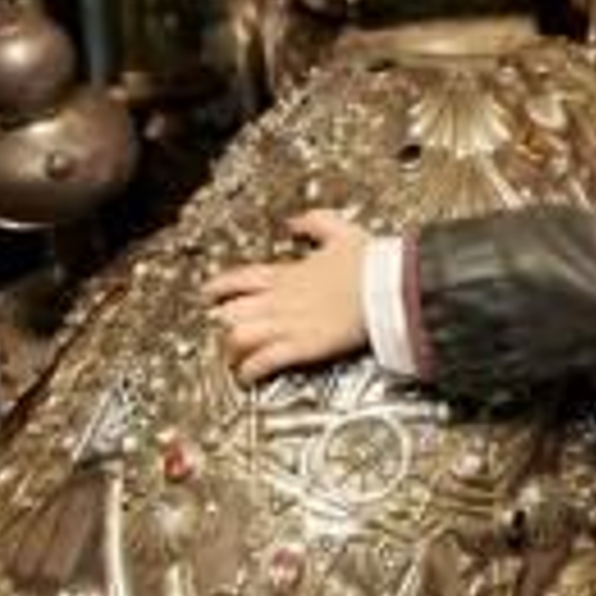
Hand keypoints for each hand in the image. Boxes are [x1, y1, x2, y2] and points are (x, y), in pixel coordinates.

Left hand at [203, 209, 370, 383]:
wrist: (387, 287)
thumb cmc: (370, 263)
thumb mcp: (340, 231)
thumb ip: (314, 222)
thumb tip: (296, 220)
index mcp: (289, 273)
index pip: (241, 279)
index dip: (219, 287)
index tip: (208, 293)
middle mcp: (281, 299)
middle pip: (233, 312)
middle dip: (223, 322)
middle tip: (220, 329)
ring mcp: (289, 324)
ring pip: (241, 337)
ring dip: (233, 349)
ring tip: (231, 358)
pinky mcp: (302, 346)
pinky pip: (265, 361)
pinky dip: (252, 370)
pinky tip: (247, 376)